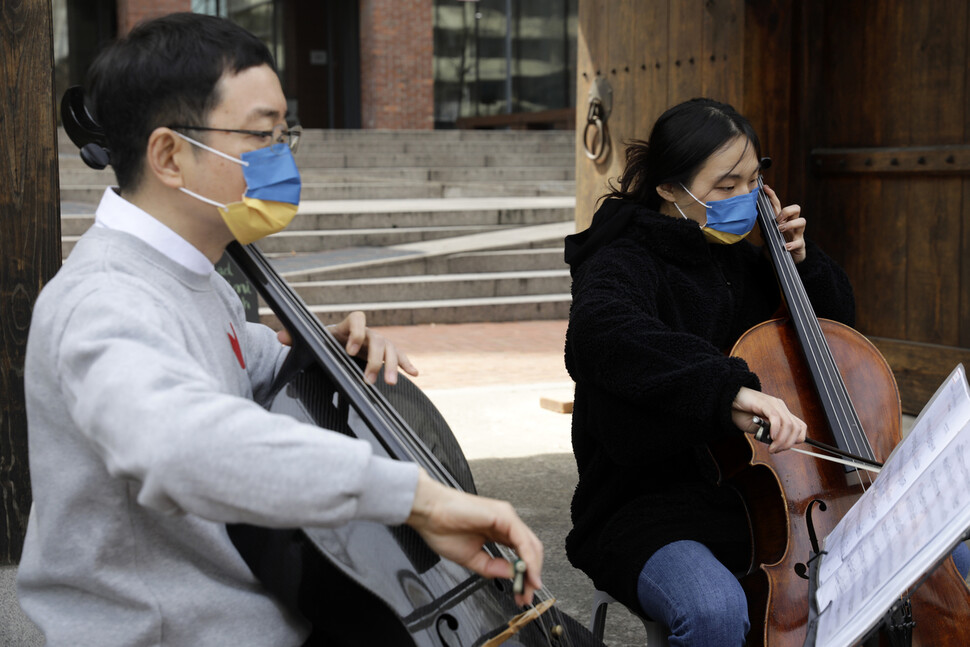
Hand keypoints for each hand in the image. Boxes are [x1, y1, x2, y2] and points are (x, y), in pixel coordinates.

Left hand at [275, 311, 417, 384]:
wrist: (336, 346)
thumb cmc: (325, 344)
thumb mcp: (313, 342)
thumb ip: (296, 338)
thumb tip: (280, 336)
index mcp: (347, 326)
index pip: (357, 318)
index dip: (355, 332)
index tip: (349, 350)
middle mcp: (366, 333)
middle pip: (377, 339)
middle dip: (375, 360)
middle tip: (369, 379)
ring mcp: (378, 343)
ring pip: (391, 349)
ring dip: (392, 365)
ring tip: (390, 383)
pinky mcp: (386, 354)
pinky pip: (400, 356)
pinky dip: (407, 364)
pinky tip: (414, 374)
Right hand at [406, 470, 543, 606]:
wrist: (428, 513)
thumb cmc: (442, 528)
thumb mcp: (471, 558)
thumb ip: (492, 567)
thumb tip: (511, 574)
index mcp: (497, 531)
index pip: (520, 554)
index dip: (525, 575)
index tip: (522, 593)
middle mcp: (505, 523)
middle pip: (530, 550)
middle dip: (531, 575)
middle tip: (526, 594)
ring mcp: (506, 517)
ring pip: (531, 545)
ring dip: (532, 569)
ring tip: (527, 587)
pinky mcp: (503, 515)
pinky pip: (522, 539)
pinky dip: (528, 558)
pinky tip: (525, 571)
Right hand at [731, 386, 805, 452]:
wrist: (727, 401)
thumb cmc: (741, 414)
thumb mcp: (758, 428)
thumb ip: (769, 434)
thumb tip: (778, 444)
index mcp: (781, 412)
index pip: (800, 427)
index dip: (795, 441)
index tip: (782, 448)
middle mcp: (780, 407)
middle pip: (796, 428)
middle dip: (788, 444)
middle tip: (775, 450)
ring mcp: (773, 404)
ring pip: (788, 425)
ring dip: (781, 440)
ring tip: (771, 447)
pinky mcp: (764, 403)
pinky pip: (776, 417)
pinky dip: (776, 429)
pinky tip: (771, 436)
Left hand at [763, 184, 805, 263]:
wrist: (785, 261)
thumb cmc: (777, 245)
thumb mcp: (768, 236)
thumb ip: (764, 228)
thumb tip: (758, 222)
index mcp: (782, 220)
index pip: (778, 205)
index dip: (772, 196)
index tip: (765, 188)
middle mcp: (791, 225)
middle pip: (796, 208)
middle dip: (787, 211)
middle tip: (777, 219)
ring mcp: (797, 234)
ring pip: (802, 221)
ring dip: (790, 224)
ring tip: (780, 230)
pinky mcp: (800, 245)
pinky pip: (799, 242)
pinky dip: (792, 244)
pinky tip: (785, 246)